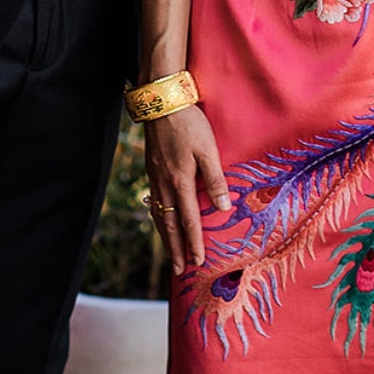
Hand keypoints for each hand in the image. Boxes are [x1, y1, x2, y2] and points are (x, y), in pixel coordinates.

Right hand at [144, 104, 230, 271]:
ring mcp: (154, 176)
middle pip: (169, 224)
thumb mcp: (208, 148)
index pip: (188, 220)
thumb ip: (215, 178)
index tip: (198, 263)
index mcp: (180, 181)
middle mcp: (164, 183)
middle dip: (176, 249)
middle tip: (180, 270)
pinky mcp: (150, 168)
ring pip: (158, 215)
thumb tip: (223, 208)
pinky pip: (153, 201)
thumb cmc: (189, 123)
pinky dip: (157, 218)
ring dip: (165, 237)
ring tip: (170, 253)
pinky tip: (160, 219)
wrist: (161, 102)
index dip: (194, 242)